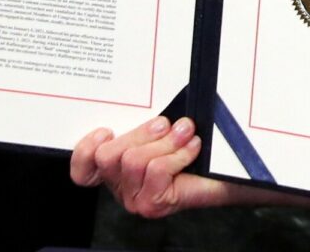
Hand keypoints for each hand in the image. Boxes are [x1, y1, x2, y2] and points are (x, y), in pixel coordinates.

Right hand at [72, 116, 239, 218]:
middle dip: (141, 133)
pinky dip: (178, 154)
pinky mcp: (152, 204)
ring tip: (184, 134)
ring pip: (133, 160)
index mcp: (117, 170)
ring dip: (165, 142)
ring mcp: (135, 199)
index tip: (106, 129)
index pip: (83, 169)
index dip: (85, 149)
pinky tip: (192, 149)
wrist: (226, 176)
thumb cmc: (194, 150)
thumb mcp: (162, 133)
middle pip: (108, 156)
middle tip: (166, 124)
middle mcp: (121, 187)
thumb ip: (144, 125)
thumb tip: (141, 103)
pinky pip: (156, 169)